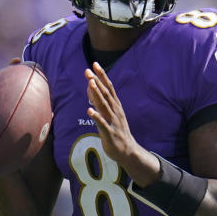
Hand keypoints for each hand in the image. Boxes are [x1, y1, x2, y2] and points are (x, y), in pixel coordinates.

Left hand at [85, 62, 158, 185]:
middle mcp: (115, 111)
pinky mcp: (110, 133)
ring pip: (104, 106)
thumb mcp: (109, 114)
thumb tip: (90, 88)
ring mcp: (113, 122)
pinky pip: (102, 124)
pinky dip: (96, 117)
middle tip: (88, 71)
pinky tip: (89, 111)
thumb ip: (100, 101)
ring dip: (97, 95)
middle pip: (106, 94)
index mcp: (116, 106)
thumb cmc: (116, 131)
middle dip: (97, 82)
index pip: (109, 87)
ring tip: (90, 84)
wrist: (128, 151)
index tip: (95, 64)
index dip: (102, 76)